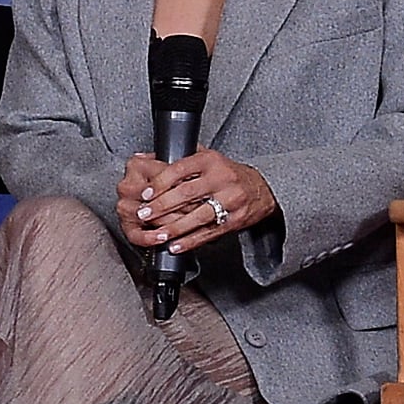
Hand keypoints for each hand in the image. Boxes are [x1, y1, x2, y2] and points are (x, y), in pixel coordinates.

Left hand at [118, 149, 277, 250]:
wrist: (262, 189)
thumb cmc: (226, 173)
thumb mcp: (207, 158)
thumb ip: (178, 158)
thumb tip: (141, 158)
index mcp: (210, 161)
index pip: (180, 169)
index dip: (160, 182)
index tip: (146, 194)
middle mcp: (222, 179)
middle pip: (187, 193)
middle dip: (162, 206)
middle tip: (143, 214)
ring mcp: (231, 200)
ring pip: (199, 216)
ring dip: (175, 227)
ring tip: (157, 233)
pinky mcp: (235, 220)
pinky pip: (210, 232)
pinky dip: (191, 241)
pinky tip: (175, 246)